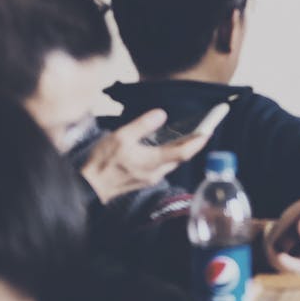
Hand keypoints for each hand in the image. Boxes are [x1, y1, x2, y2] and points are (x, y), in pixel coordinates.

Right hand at [77, 108, 210, 202]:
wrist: (90, 186)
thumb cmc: (103, 162)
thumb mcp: (121, 137)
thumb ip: (142, 125)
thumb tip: (161, 114)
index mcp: (152, 162)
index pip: (184, 152)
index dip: (198, 141)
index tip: (209, 130)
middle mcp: (156, 172)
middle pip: (181, 157)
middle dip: (194, 143)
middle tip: (203, 128)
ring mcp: (150, 177)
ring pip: (173, 162)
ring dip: (182, 148)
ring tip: (189, 133)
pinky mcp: (144, 179)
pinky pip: (163, 165)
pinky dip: (169, 154)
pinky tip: (166, 144)